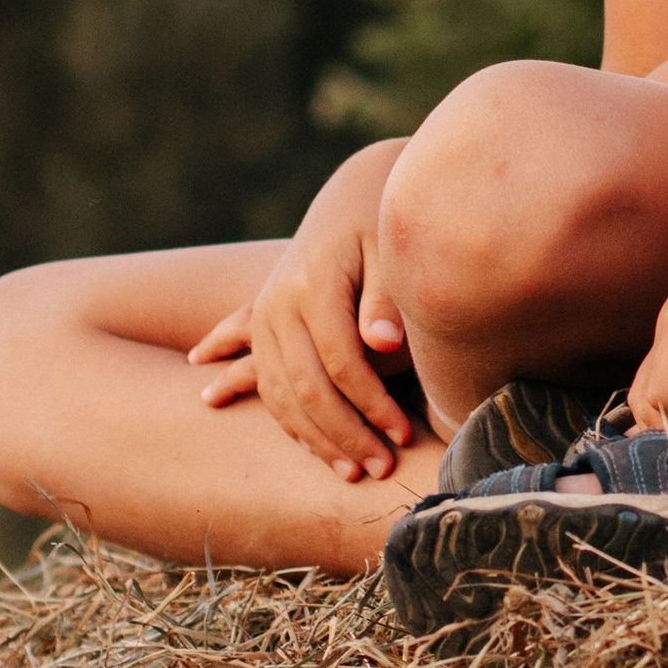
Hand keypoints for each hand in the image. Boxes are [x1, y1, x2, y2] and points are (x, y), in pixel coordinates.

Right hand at [188, 146, 415, 479]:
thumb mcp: (391, 248)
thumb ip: (387, 298)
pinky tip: (307, 449)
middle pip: (306, 385)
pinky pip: (266, 383)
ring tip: (350, 472)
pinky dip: (285, 418)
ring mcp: (265, 316)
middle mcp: (279, 302)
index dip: (372, 404)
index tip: (404, 436)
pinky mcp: (264, 325)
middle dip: (346, 433)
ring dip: (314, 438)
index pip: (341, 361)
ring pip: (280, 392)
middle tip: (381, 470)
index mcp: (313, 282)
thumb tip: (384, 344)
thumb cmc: (384, 225)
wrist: (352, 195)